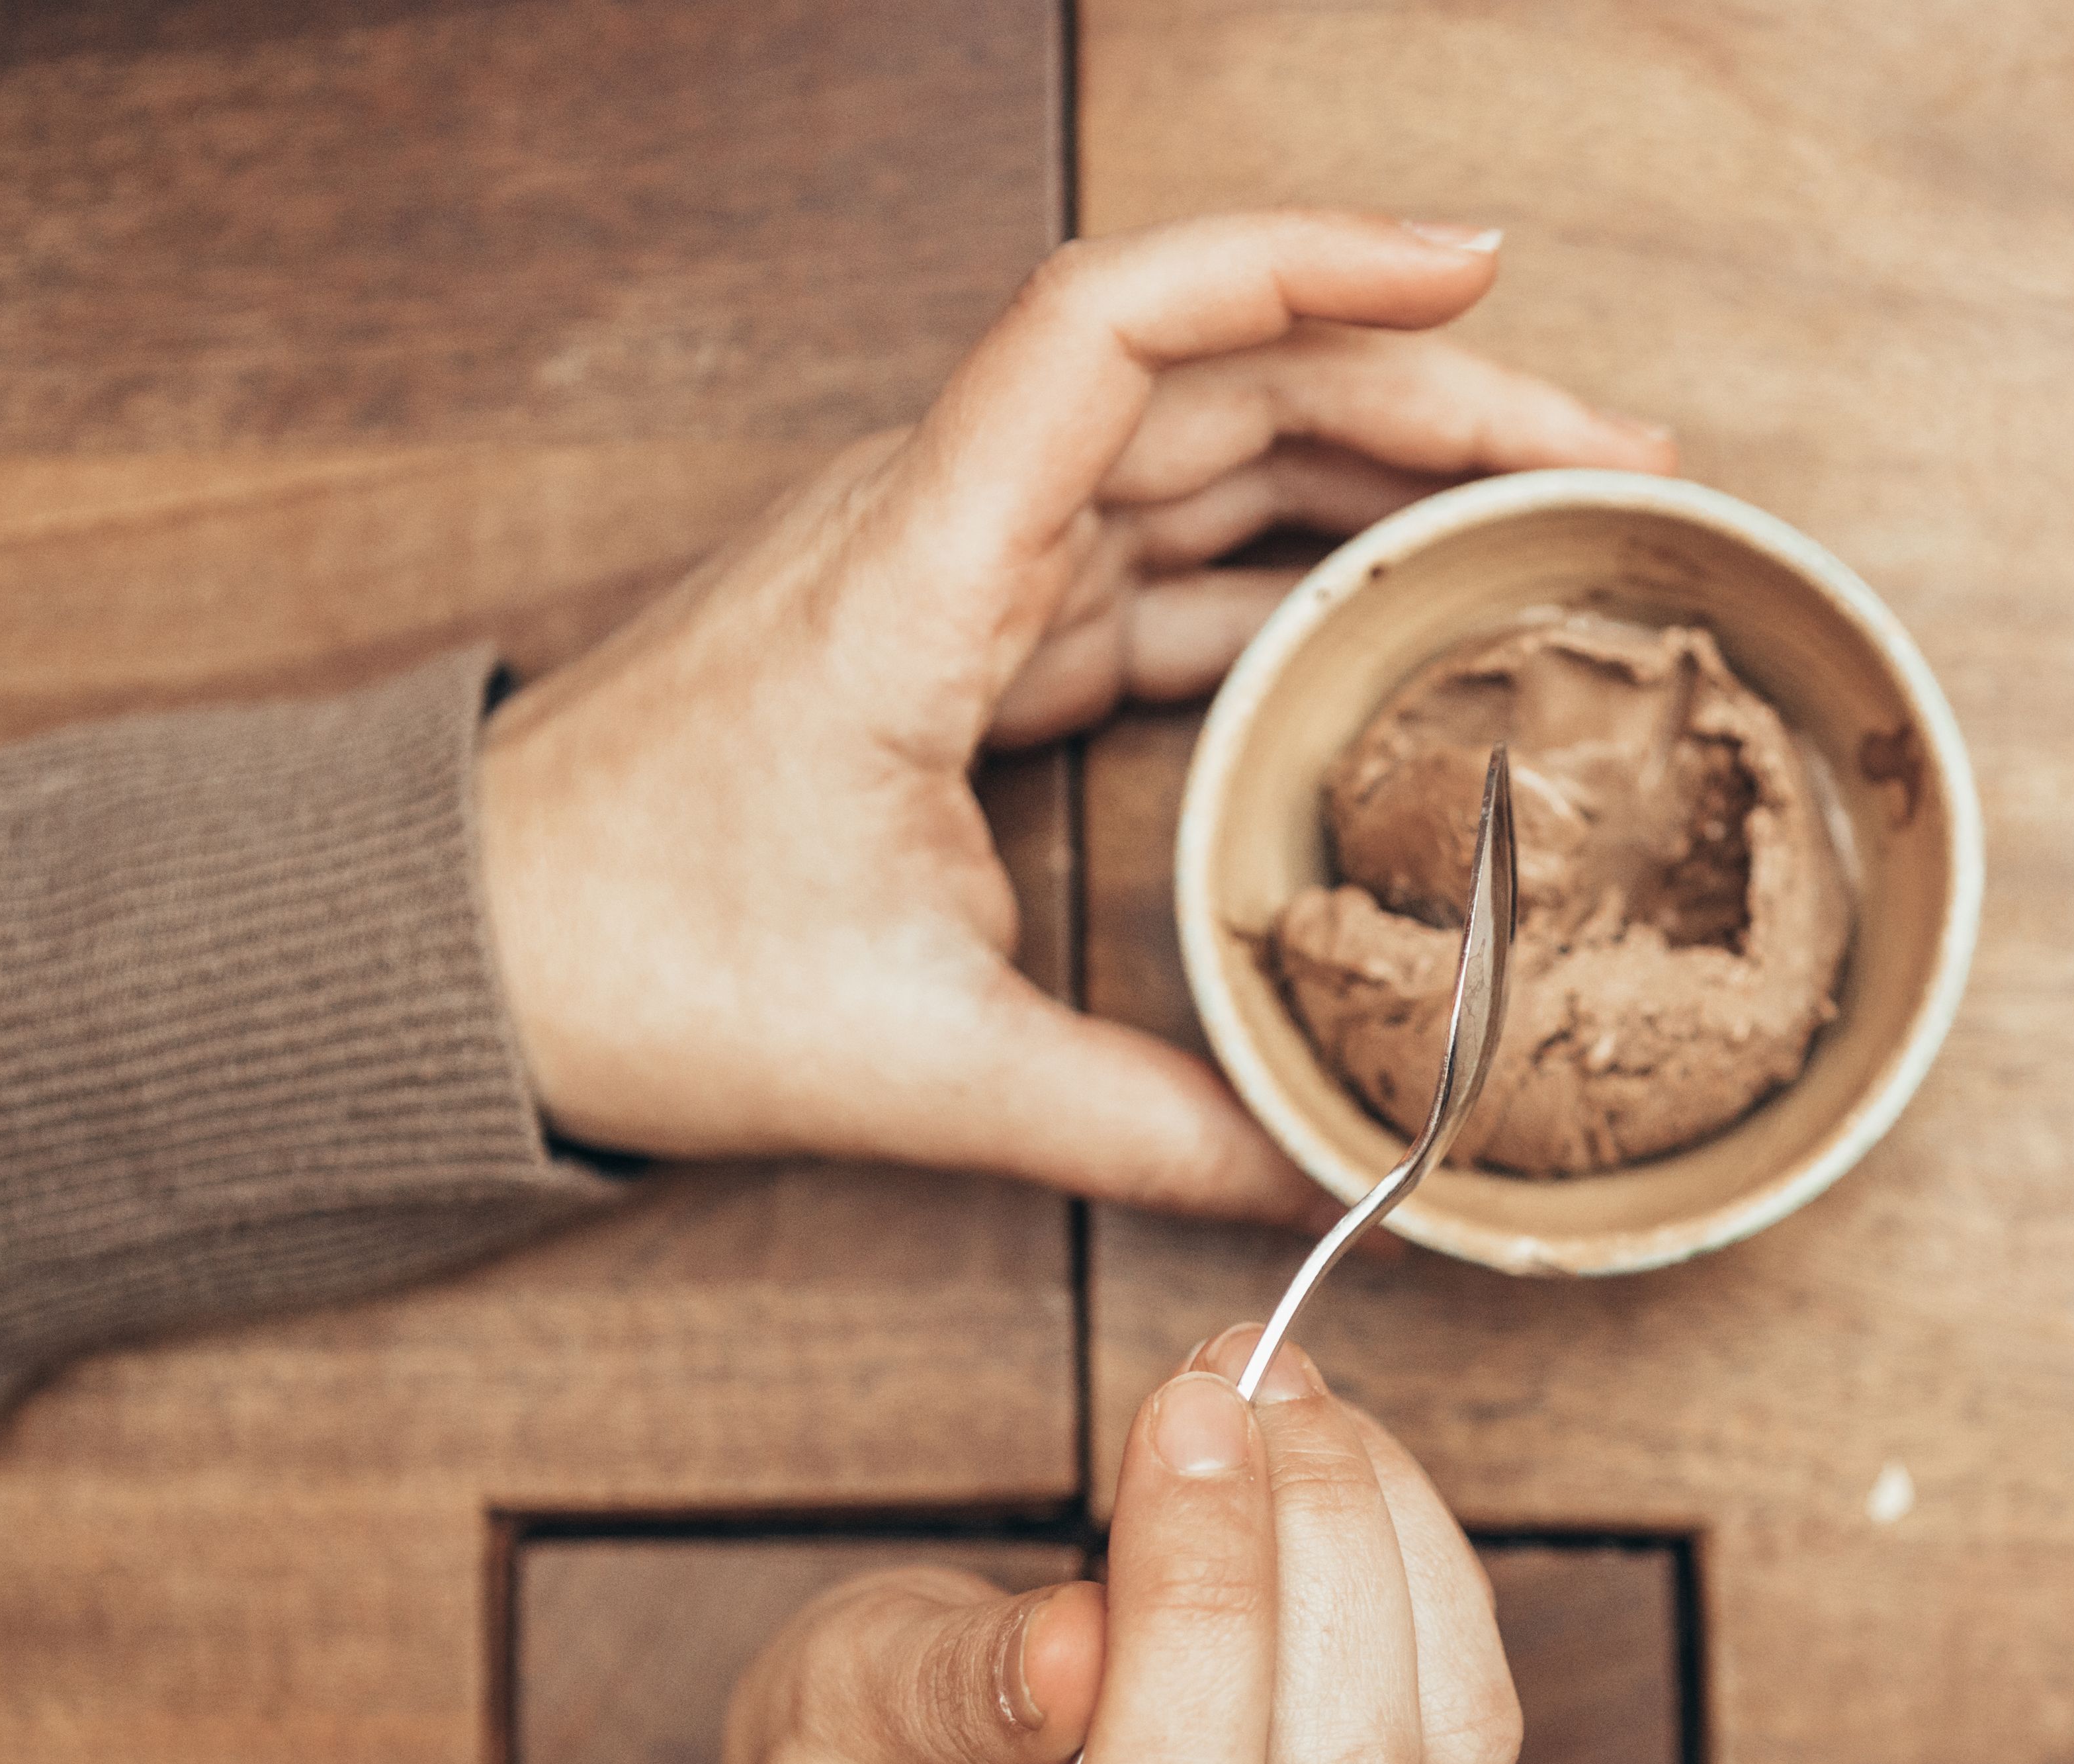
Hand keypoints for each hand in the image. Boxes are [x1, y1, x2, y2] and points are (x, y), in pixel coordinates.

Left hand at [476, 208, 1676, 1214]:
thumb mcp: (908, 1066)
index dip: (1306, 262)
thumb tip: (1327, 1190)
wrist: (456, 956)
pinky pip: (1164, 563)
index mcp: (916, 569)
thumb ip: (1138, 1126)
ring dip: (1382, 471)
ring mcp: (954, 570)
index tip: (1476, 271)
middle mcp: (940, 525)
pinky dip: (1293, 572)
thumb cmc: (626, 959)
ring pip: (1206, 463)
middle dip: (1432, 393)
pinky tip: (1405, 615)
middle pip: (1220, 380)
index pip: (1121, 324)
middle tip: (1617, 461)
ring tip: (1558, 514)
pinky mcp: (962, 635)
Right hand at [667, 1326, 1523, 1763]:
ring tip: (1283, 1398)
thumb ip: (937, 1698)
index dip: (1199, 1609)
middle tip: (1240, 1377)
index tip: (1186, 1414)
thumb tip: (1078, 1642)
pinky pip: (1470, 1722)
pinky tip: (1333, 1468)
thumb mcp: (817, 1731)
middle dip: (1312, 1544)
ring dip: (1383, 1539)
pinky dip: (1424, 1566)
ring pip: (1444, 1753)